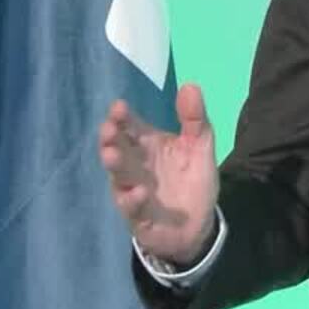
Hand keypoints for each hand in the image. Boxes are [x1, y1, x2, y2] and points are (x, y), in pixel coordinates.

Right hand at [97, 83, 219, 264]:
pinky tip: (138, 192)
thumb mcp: (199, 145)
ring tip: (110, 154)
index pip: (129, 126)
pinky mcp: (138, 215)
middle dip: (110, 138)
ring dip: (114, 165)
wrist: (198, 224)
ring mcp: (132, 189)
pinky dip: (133, 199)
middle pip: (117, 148)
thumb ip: (194, 118)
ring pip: (118, 176)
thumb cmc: (191, 179)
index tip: (119, 106)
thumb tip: (190, 85)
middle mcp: (134, 164)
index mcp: (146, 144)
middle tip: (109, 128)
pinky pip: (131, 207)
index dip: (122, 117)